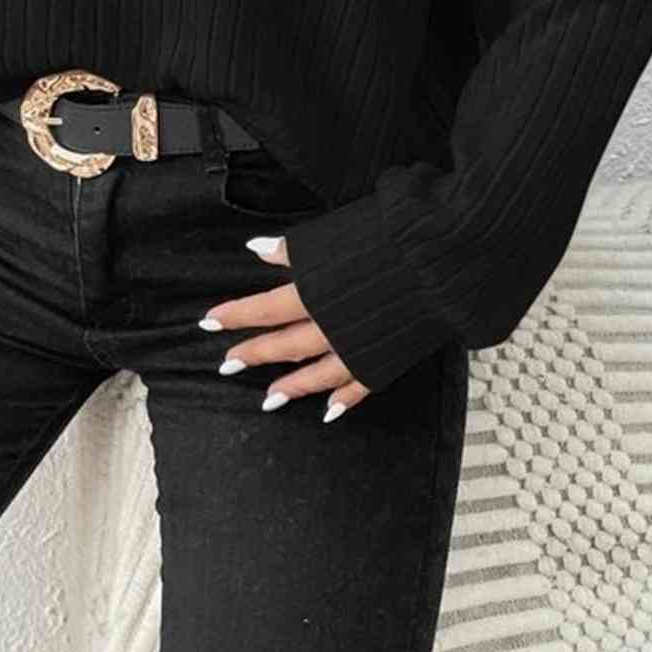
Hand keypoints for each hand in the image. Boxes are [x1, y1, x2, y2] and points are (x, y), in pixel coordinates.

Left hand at [201, 235, 371, 421]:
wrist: (443, 260)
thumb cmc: (388, 238)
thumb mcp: (333, 237)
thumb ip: (294, 249)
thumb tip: (257, 249)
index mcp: (315, 294)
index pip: (265, 308)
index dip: (236, 315)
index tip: (208, 322)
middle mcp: (330, 328)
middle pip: (284, 344)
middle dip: (254, 353)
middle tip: (226, 364)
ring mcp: (358, 349)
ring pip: (316, 374)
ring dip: (291, 386)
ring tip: (269, 398)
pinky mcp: (385, 360)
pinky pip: (359, 388)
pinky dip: (343, 400)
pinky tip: (329, 413)